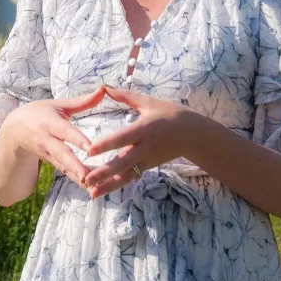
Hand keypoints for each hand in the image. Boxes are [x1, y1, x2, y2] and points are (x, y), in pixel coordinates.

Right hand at [0, 86, 105, 188]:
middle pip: (61, 153)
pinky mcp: (51, 163)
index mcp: (50, 122)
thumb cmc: (40, 113)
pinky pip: (65, 173)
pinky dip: (77, 181)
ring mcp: (48, 154)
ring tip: (91, 186)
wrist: (14, 131)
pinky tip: (91, 189)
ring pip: (63, 167)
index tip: (89, 147)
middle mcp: (47, 140)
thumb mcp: (58, 105)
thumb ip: (82, 101)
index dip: (76, 138)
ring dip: (77, 176)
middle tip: (87, 175)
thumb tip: (103, 90)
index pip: (64, 131)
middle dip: (74, 165)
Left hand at [82, 86, 196, 198]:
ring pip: (126, 175)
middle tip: (86, 179)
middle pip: (122, 162)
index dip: (107, 144)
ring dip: (108, 184)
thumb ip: (125, 96)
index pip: (123, 138)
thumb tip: (104, 87)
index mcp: (144, 129)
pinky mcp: (148, 167)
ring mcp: (147, 160)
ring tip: (91, 193)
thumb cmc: (171, 114)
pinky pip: (131, 177)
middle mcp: (144, 147)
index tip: (90, 150)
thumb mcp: (149, 102)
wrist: (193, 134)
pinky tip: (102, 190)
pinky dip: (116, 184)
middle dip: (104, 172)